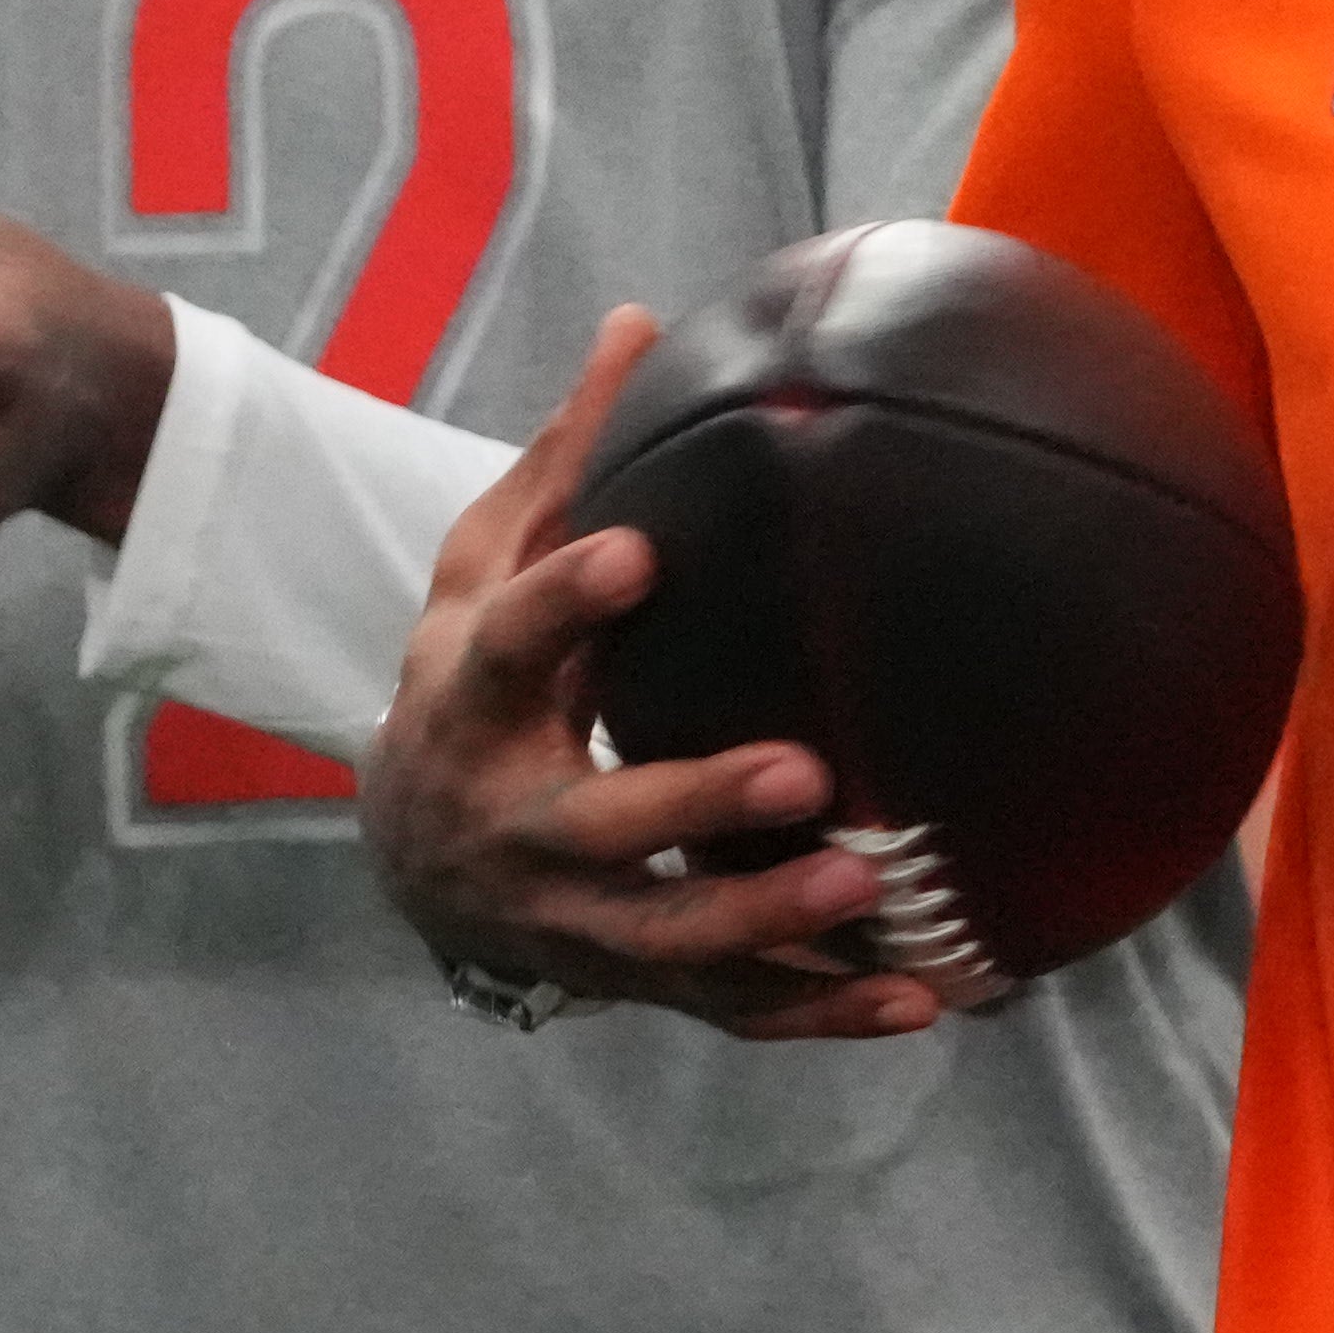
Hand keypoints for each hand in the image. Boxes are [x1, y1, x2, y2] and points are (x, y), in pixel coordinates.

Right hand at [357, 313, 939, 1044]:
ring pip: (668, 938)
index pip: (514, 644)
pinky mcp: (627, 978)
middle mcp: (511, 824)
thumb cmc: (473, 680)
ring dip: (768, 921)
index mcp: (472, 702)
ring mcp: (569, 918)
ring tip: (870, 888)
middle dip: (695, 800)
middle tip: (804, 766)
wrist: (411, 854)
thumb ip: (567, 461)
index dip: (568, 599)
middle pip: (599, 826)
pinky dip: (819, 1013)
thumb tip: (640, 320)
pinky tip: (922, 998)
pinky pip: (727, 1008)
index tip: (640, 553)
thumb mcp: (482, 567)